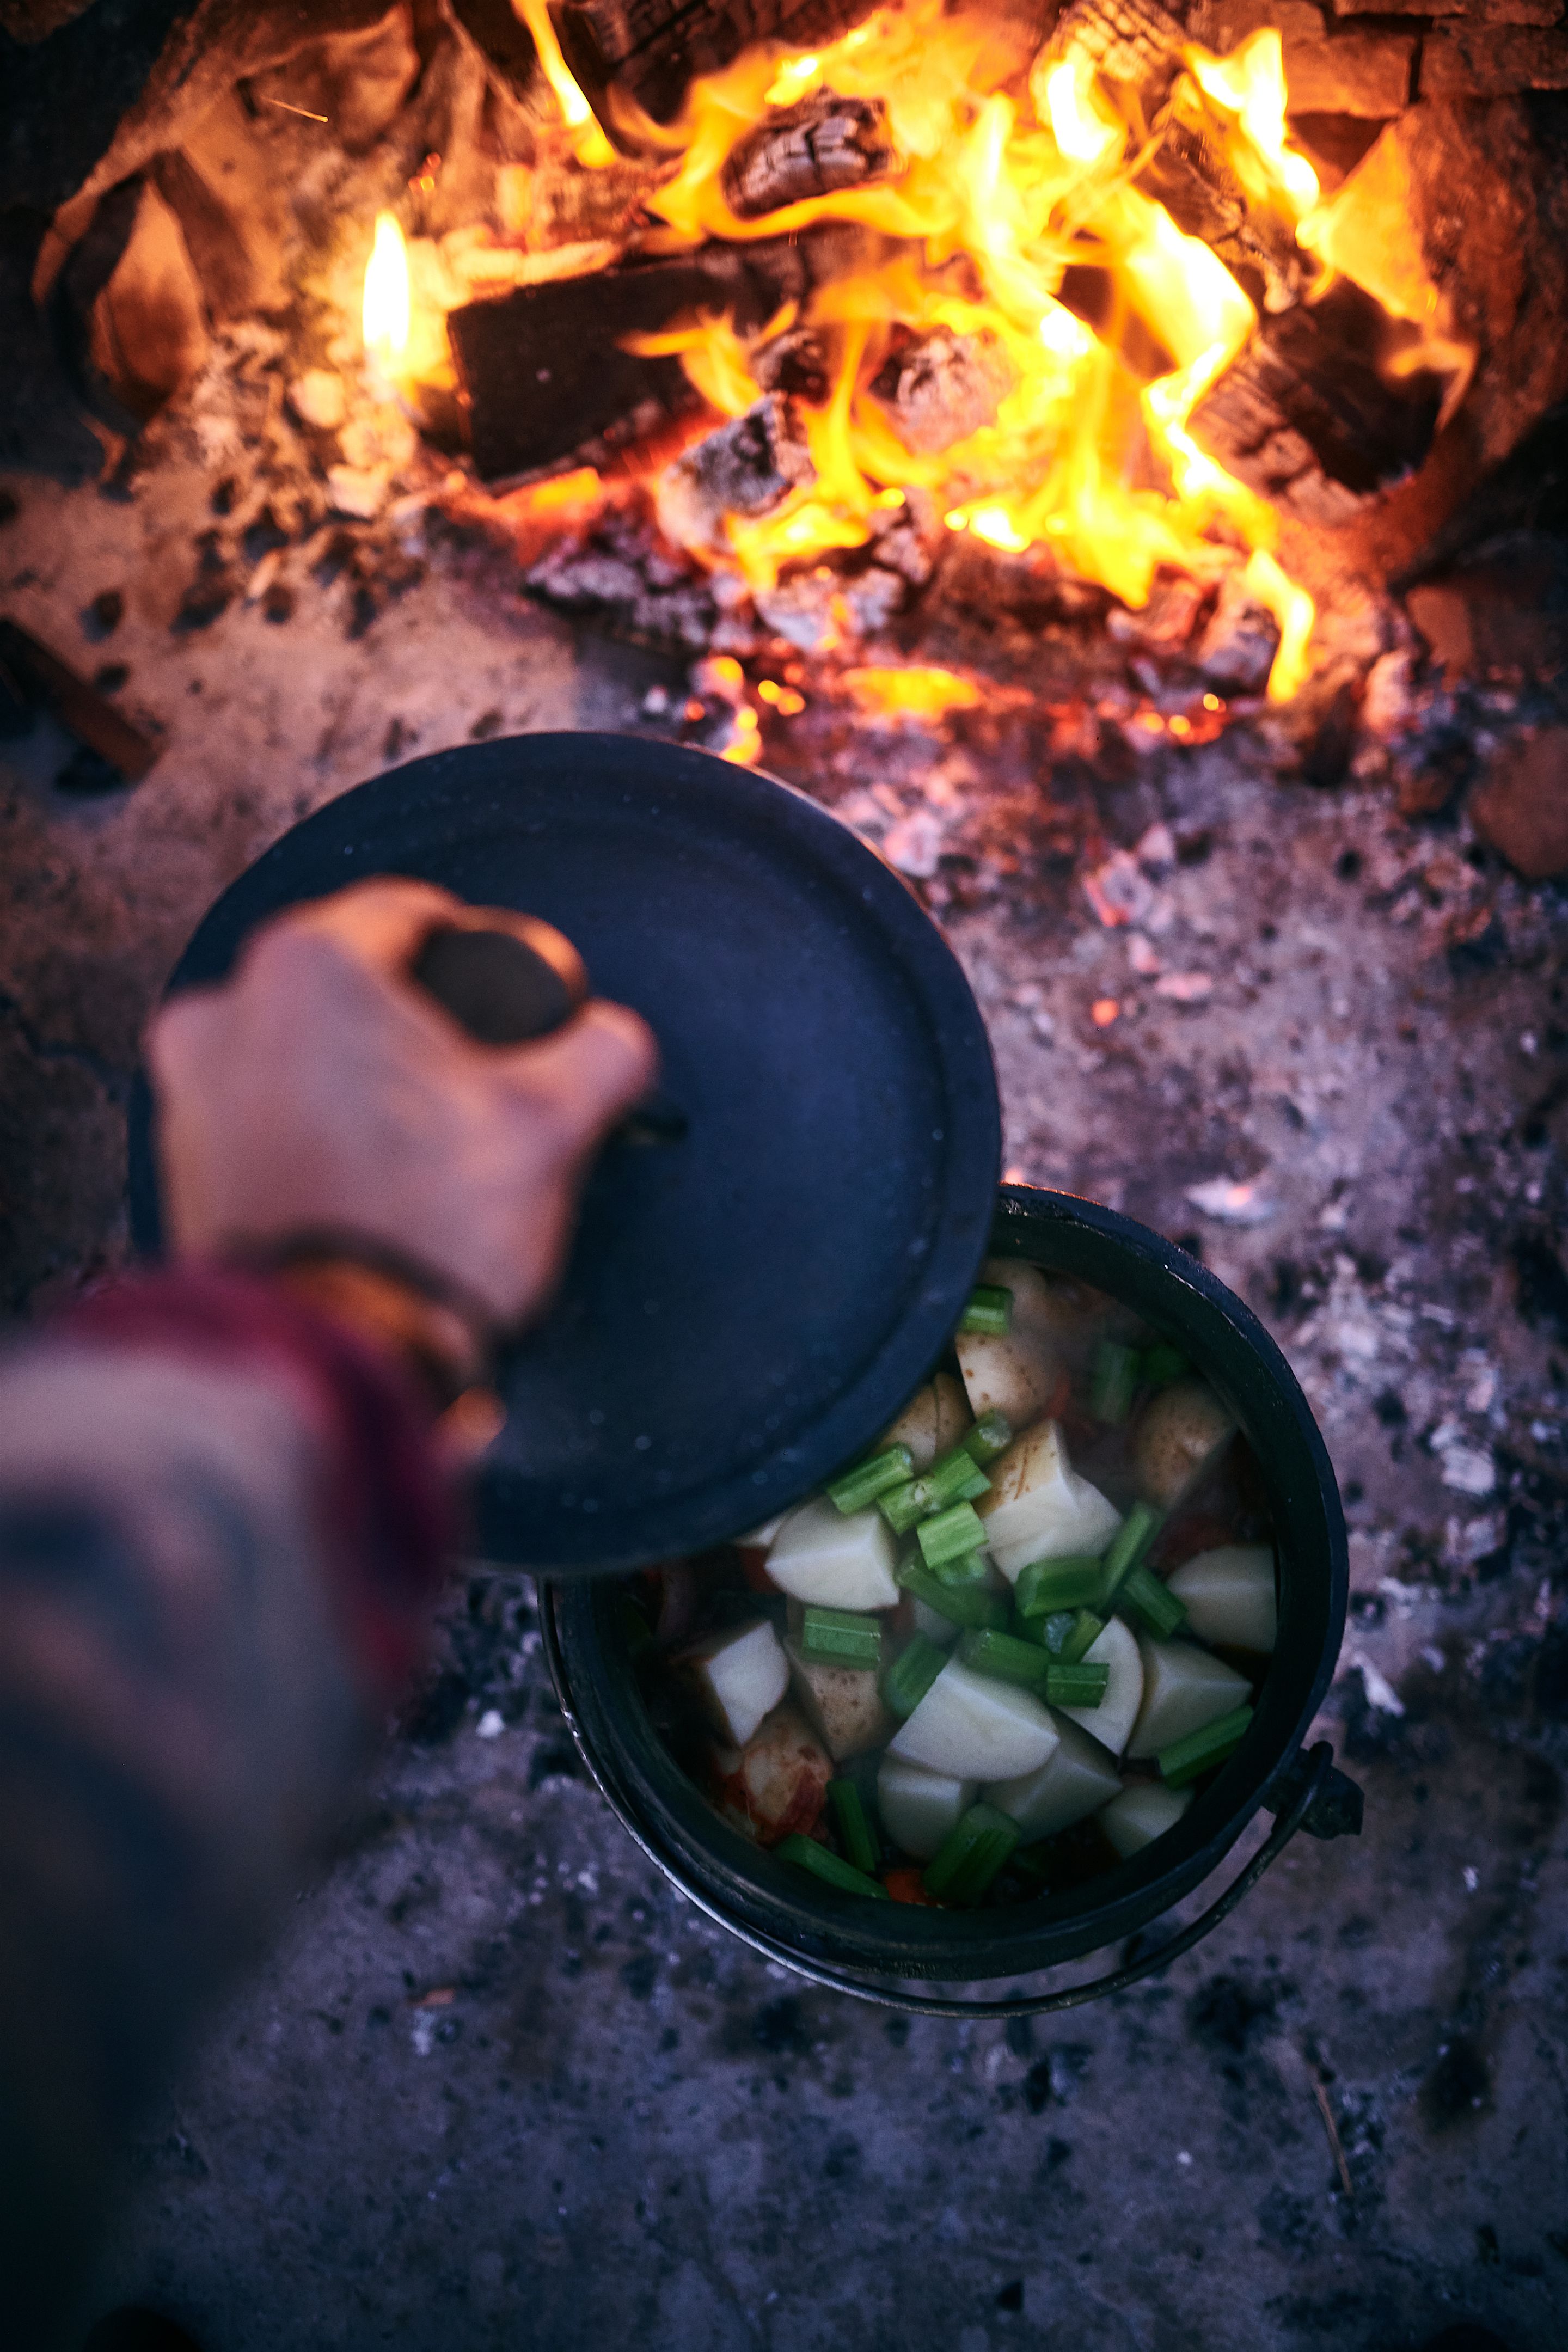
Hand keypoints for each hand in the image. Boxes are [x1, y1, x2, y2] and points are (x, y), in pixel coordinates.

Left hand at [148, 879, 657, 1327]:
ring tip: (425, 1151)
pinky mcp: (183, 1166)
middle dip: (412, 1029)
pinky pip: (266, 1120)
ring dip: (360, 1086)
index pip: (408, 914)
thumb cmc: (424, 1230)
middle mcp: (227, 1011)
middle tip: (472, 1088)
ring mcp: (192, 1091)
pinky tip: (371, 1189)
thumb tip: (614, 1040)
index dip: (476, 950)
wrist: (333, 1359)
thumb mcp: (550, 1126)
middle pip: (351, 989)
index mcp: (309, 967)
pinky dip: (315, 1138)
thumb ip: (602, 1054)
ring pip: (303, 1055)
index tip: (505, 995)